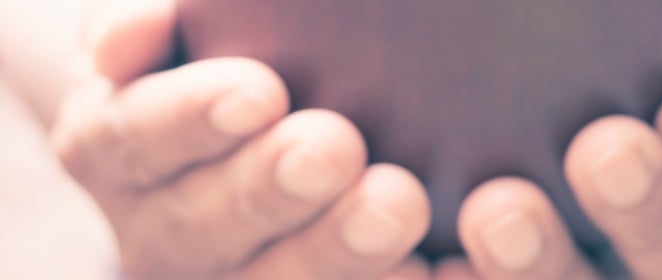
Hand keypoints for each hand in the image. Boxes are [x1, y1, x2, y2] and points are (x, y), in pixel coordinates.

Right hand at [53, 1, 432, 278]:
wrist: (225, 144)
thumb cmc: (202, 69)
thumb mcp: (160, 41)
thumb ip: (140, 29)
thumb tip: (128, 36)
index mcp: (118, 152)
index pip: (132, 139)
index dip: (187, 119)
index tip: (258, 92)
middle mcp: (164, 235)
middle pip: (205, 228)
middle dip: (267, 189)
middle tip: (331, 148)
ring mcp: (233, 278)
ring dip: (333, 249)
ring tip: (396, 203)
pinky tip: (429, 265)